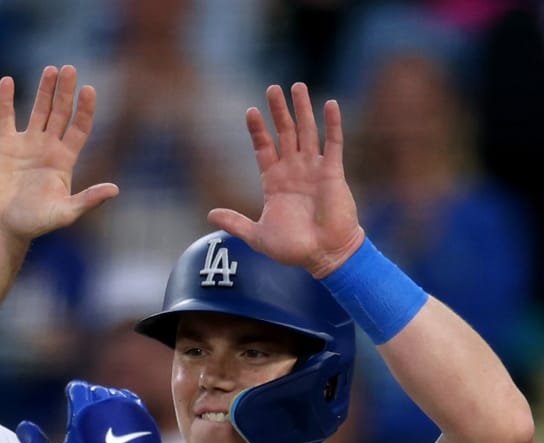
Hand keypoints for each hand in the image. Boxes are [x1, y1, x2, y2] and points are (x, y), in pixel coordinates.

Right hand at [0, 65, 119, 242]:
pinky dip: (5, 100)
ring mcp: (26, 144)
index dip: (85, 109)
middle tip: (70, 69)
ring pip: (38, 110)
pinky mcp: (5, 146)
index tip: (88, 90)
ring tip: (50, 70)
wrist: (3, 227)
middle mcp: (48, 147)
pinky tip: (7, 81)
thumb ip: (88, 200)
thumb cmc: (34, 223)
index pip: (80, 127)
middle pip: (61, 112)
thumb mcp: (64, 213)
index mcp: (65, 159)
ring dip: (44, 90)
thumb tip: (115, 190)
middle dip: (66, 91)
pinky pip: (5, 118)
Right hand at [15, 381, 166, 442]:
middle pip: (98, 392)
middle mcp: (111, 406)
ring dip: (109, 403)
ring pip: (119, 397)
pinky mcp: (149, 425)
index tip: (70, 398)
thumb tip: (22, 426)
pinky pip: (136, 409)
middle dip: (90, 399)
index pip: (78, 389)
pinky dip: (127, 413)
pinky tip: (121, 425)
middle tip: (85, 412)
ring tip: (102, 417)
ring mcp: (134, 414)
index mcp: (84, 411)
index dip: (72, 394)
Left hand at [208, 83, 363, 278]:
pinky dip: (332, 123)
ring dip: (302, 109)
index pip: (264, 148)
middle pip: (284, 133)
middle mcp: (293, 171)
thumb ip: (235, 222)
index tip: (249, 111)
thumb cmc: (292, 248)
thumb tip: (210, 215)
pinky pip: (333, 143)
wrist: (323, 255)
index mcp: (274, 183)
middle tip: (272, 88)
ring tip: (296, 86)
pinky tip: (329, 103)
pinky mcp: (332, 172)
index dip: (257, 130)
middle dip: (278, 111)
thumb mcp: (257, 235)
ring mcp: (313, 169)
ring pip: (307, 132)